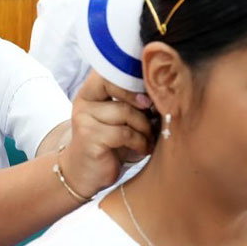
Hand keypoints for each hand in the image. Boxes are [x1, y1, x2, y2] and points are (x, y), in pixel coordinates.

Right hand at [60, 71, 152, 197]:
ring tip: (149, 139)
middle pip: (119, 87)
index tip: (150, 97)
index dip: (134, 80)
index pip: (112, 72)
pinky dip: (140, 142)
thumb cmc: (110, 144)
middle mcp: (84, 102)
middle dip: (142, 103)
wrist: (85, 174)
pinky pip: (125, 133)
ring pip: (125, 112)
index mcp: (90, 91)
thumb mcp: (121, 119)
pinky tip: (142, 149)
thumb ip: (133, 103)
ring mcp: (84, 119)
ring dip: (145, 127)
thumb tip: (162, 91)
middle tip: (154, 117)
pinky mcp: (90, 138)